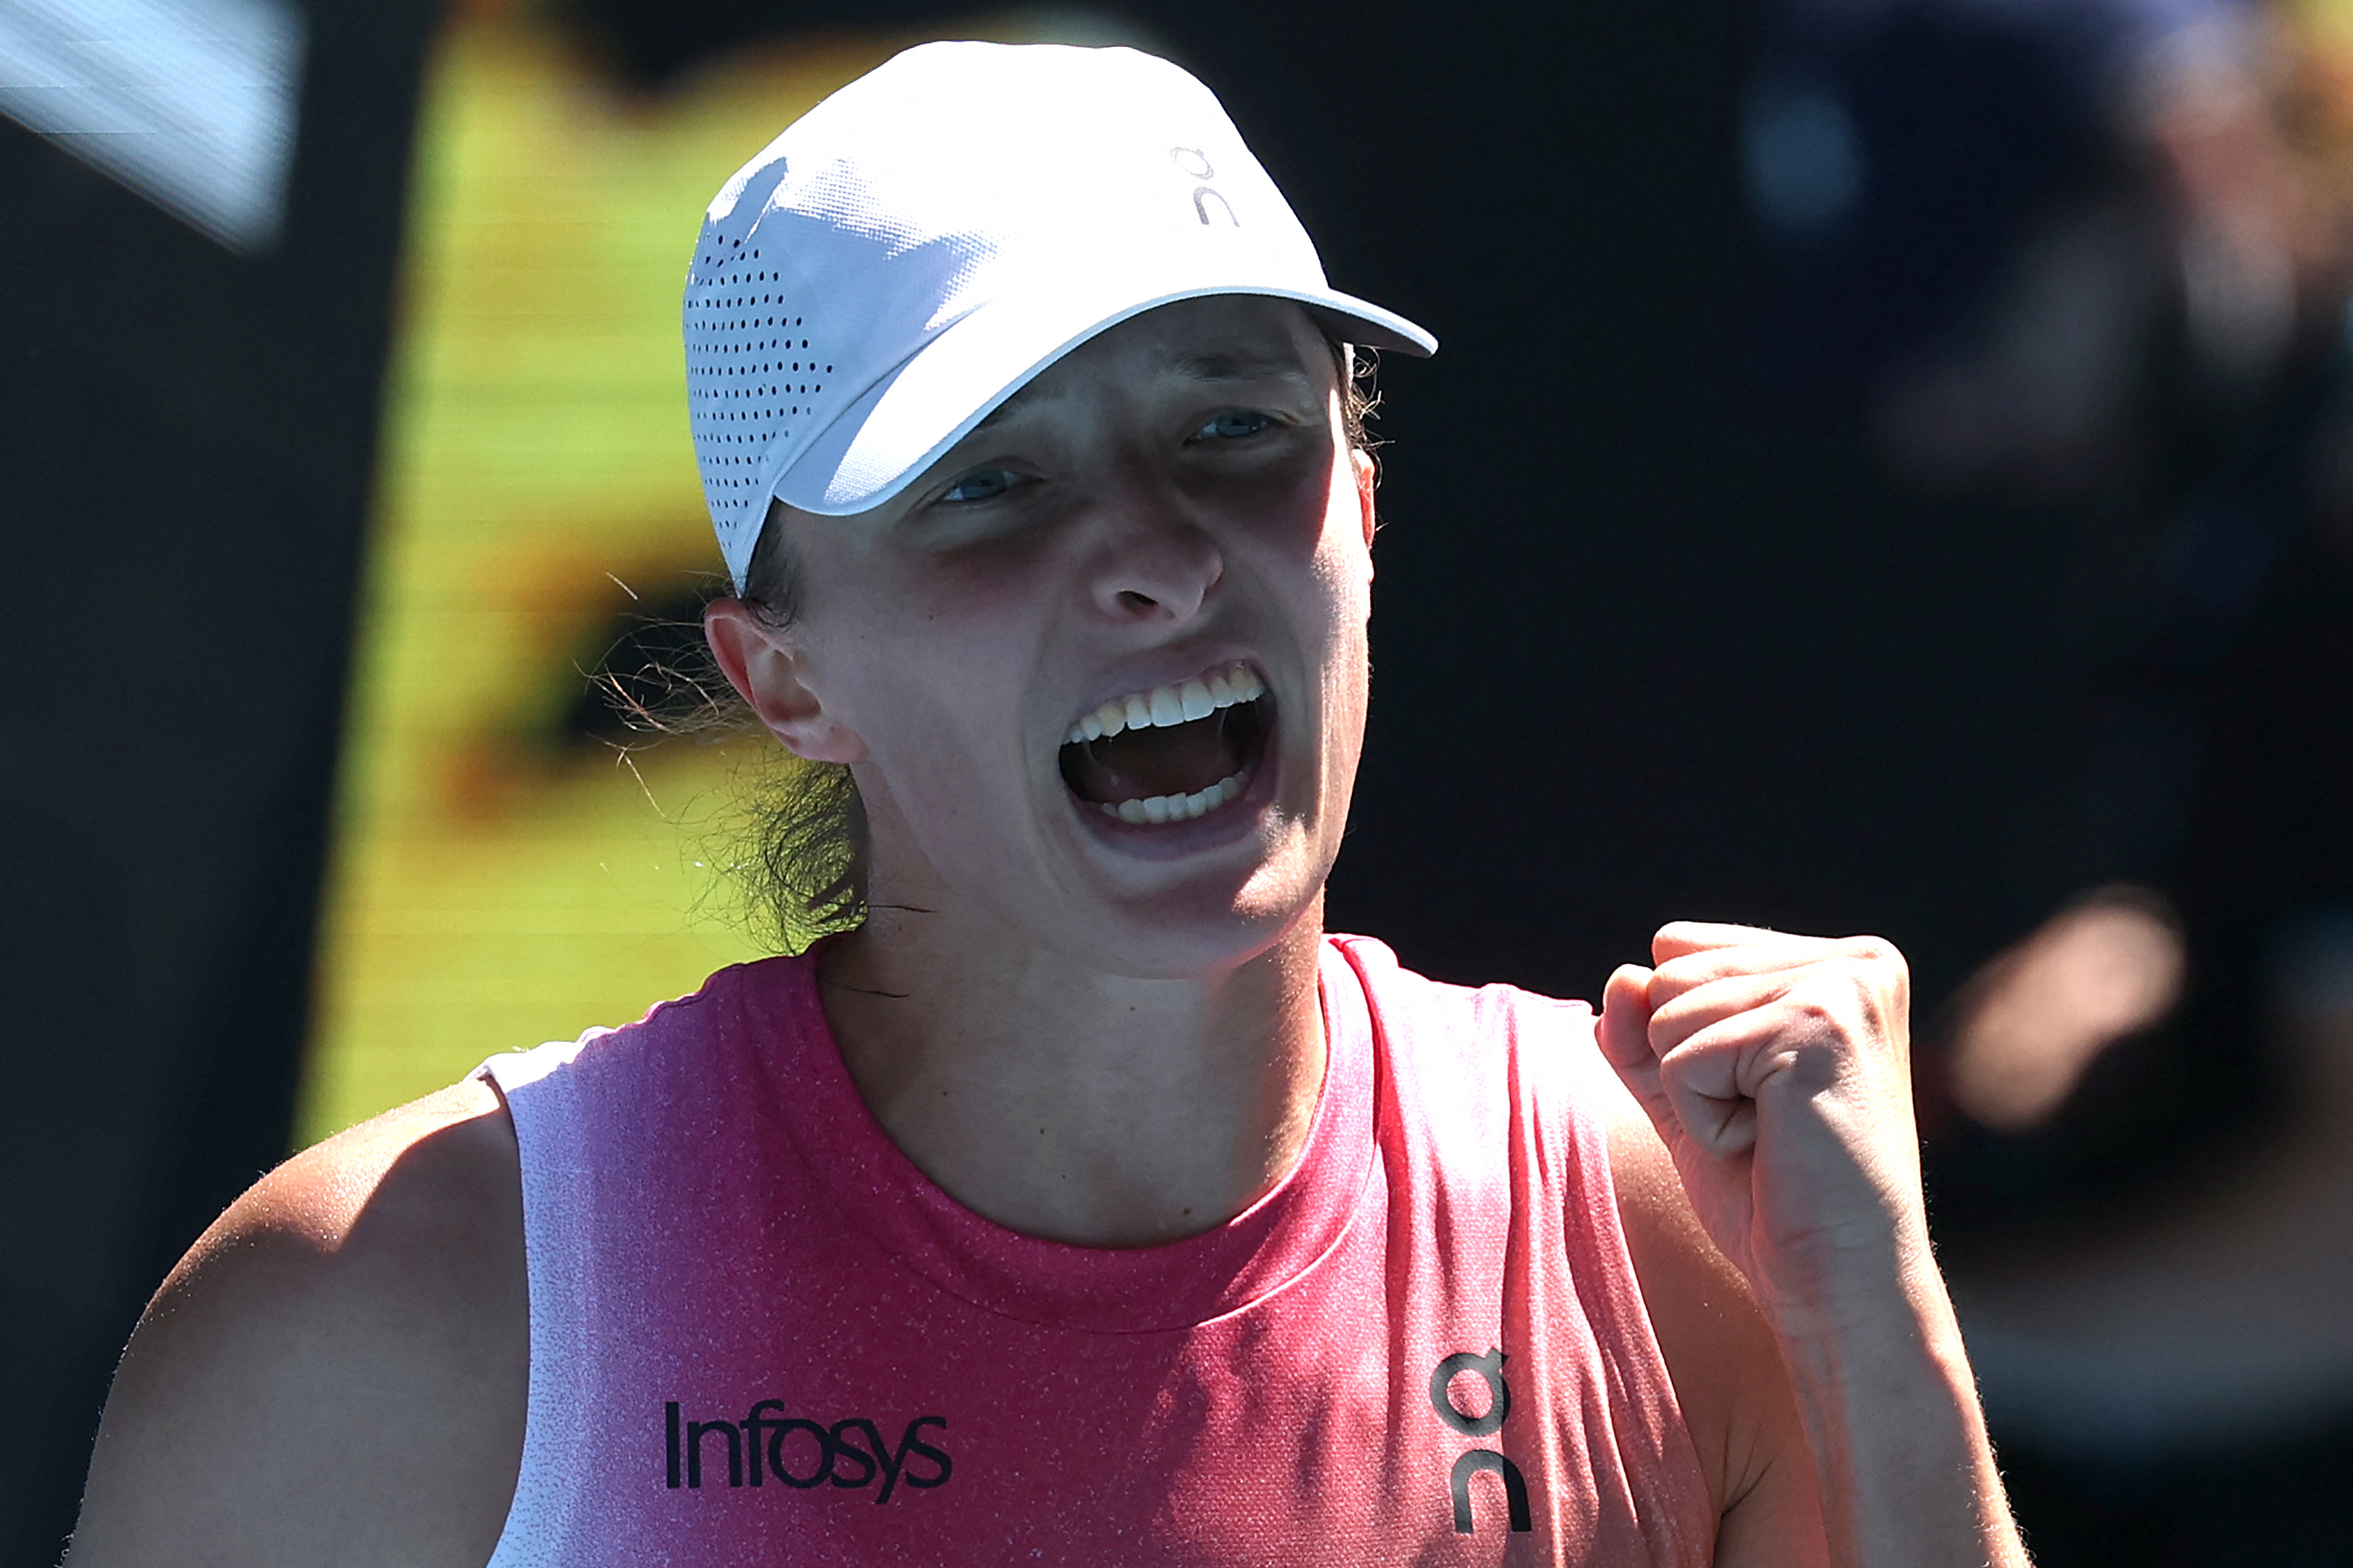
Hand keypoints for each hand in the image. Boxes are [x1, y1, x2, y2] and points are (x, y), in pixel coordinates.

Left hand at [1597, 922, 1926, 1334]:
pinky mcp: (1816, 1025)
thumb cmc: (1773, 1198)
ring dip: (1695, 1095)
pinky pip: (1681, 1058)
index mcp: (1838, 963)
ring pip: (1666, 1011)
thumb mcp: (1688, 1096)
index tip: (1761, 1101)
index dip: (1684, 1038)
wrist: (1836, 1284)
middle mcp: (1854, 961)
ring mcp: (1842, 986)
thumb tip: (1619, 979)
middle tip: (1768, 1127)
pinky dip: (1703, 1120)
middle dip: (1688, 1066)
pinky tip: (1770, 1147)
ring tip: (1772, 1136)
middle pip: (1667, 973)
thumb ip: (1643, 1033)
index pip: (1678, 947)